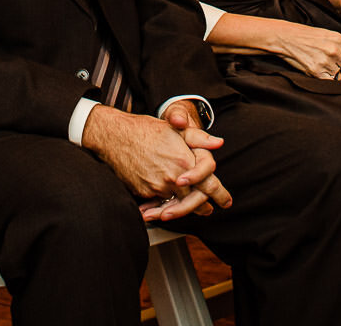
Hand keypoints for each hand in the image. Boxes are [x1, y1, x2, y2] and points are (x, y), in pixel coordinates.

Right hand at [81, 105, 228, 220]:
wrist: (114, 136)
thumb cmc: (145, 129)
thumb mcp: (176, 129)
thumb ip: (199, 138)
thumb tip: (219, 143)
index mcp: (185, 161)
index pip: (209, 184)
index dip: (220, 194)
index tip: (225, 202)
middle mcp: (173, 177)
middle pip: (194, 199)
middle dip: (202, 206)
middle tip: (208, 211)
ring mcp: (157, 187)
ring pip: (176, 203)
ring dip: (183, 206)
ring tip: (187, 207)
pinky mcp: (144, 192)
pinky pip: (158, 203)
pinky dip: (164, 205)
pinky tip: (166, 206)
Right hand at [270, 21, 340, 79]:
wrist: (286, 37)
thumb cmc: (305, 35)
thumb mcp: (327, 34)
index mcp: (338, 40)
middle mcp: (334, 51)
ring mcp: (325, 62)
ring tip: (334, 72)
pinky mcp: (316, 71)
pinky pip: (331, 81)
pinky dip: (332, 80)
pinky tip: (327, 75)